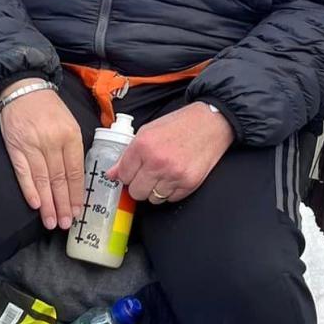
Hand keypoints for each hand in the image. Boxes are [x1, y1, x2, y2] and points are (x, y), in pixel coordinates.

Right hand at [0, 86, 85, 229]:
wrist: (23, 88)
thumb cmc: (48, 107)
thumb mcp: (70, 122)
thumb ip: (74, 148)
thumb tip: (77, 177)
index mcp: (70, 135)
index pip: (75, 171)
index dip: (76, 194)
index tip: (78, 211)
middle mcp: (52, 142)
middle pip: (59, 179)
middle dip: (63, 204)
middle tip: (66, 223)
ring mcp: (32, 145)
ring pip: (43, 180)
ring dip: (48, 204)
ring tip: (52, 221)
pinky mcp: (15, 147)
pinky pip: (23, 172)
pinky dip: (29, 189)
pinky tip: (35, 204)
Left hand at [106, 102, 233, 203]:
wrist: (210, 123)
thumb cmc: (180, 124)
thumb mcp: (148, 131)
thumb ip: (128, 155)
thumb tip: (112, 174)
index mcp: (143, 145)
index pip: (123, 175)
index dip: (127, 174)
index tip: (132, 172)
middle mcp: (156, 162)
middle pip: (136, 192)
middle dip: (139, 185)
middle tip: (148, 174)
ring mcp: (173, 175)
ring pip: (153, 199)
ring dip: (156, 189)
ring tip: (164, 173)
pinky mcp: (189, 184)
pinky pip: (171, 199)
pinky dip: (171, 191)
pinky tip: (175, 176)